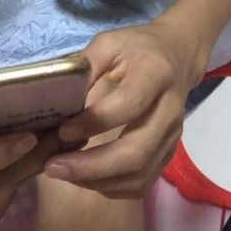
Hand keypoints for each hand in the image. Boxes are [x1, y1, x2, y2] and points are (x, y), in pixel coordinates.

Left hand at [43, 19, 208, 198]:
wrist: (177, 56)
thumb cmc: (137, 48)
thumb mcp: (109, 43)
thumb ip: (85, 65)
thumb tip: (54, 96)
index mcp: (155, 75)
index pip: (128, 105)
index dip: (94, 122)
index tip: (62, 130)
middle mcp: (169, 110)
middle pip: (136, 151)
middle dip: (91, 166)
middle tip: (53, 167)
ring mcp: (172, 137)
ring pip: (139, 174)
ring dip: (97, 181)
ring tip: (63, 173)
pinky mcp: (168, 154)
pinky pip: (141, 183)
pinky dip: (111, 186)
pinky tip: (85, 177)